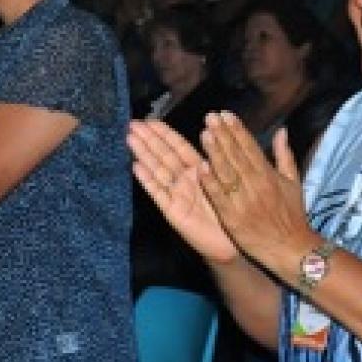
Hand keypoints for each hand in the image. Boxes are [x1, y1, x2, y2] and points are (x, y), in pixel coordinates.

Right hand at [129, 119, 239, 263]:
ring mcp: (176, 194)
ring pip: (157, 170)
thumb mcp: (225, 180)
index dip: (164, 133)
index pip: (178, 146)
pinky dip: (147, 180)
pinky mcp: (172, 211)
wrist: (231, 242)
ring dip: (144, 154)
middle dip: (148, 139)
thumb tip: (209, 131)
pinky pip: (158, 193)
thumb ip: (216, 159)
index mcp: (199, 170)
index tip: (150, 120)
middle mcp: (185, 180)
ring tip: (130, 139)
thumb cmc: (232, 211)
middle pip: (163, 155)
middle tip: (132, 124)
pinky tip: (136, 167)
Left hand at [197, 112, 312, 266]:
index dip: (238, 130)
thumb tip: (282, 131)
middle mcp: (257, 185)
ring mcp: (244, 201)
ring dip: (216, 153)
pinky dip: (211, 182)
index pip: (251, 148)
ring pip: (228, 173)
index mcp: (269, 175)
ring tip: (205, 134)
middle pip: (237, 156)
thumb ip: (284, 155)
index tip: (226, 114)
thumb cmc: (292, 216)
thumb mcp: (294, 182)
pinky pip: (220, 197)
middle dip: (224, 135)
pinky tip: (201, 167)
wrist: (290, 248)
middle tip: (211, 117)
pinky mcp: (233, 218)